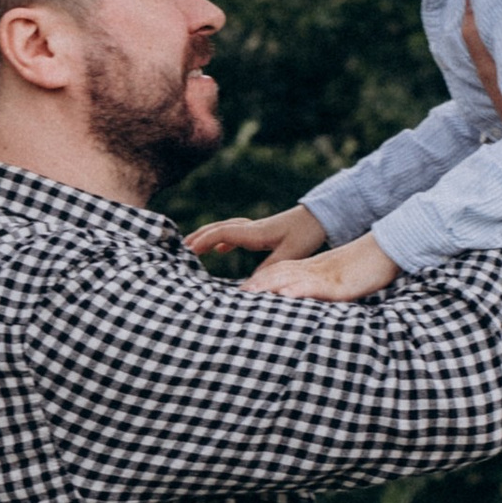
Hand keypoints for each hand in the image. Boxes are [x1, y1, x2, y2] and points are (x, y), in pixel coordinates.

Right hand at [187, 200, 327, 263]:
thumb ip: (270, 269)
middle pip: (218, 228)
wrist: (321, 217)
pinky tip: (221, 249)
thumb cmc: (307, 234)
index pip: (222, 232)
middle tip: (180, 248)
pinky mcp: (262, 231)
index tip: (187, 250)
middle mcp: (252, 228)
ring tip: (193, 247)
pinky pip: (236, 233)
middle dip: (198, 237)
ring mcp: (256, 228)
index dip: (203, 240)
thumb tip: (250, 286)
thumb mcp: (290, 254)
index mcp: (255, 232)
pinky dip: (223, 239)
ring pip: (225, 228)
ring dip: (208, 236)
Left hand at [243, 232, 399, 302]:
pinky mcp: (339, 283)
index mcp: (313, 269)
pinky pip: (317, 286)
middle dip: (257, 284)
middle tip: (236, 295)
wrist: (386, 250)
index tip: (242, 291)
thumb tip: (307, 301)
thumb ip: (322, 288)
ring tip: (249, 293)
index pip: (280, 272)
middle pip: (279, 273)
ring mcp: (325, 275)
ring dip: (269, 286)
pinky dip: (300, 290)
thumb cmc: (366, 268)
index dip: (261, 281)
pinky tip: (286, 295)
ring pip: (292, 278)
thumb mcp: (339, 280)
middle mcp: (314, 269)